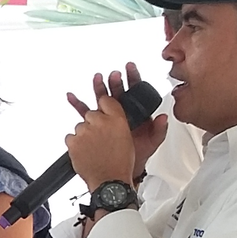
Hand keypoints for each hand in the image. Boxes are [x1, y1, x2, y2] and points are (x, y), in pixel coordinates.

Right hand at [65, 64, 167, 191]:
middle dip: (114, 82)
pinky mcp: (94, 126)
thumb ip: (159, 130)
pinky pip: (84, 113)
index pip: (134, 91)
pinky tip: (72, 97)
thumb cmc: (138, 155)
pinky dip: (77, 104)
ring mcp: (106, 118)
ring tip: (96, 79)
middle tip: (113, 75)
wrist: (123, 169)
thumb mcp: (152, 143)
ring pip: (100, 99)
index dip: (132, 78)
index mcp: (135, 113)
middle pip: (116, 92)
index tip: (130, 68)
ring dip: (98, 88)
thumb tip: (164, 117)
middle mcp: (120, 113)